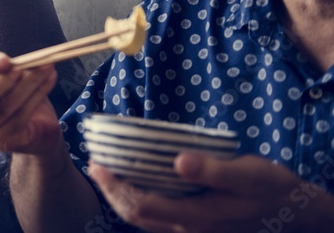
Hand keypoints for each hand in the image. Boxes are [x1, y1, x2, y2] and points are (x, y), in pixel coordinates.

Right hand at [0, 45, 61, 153]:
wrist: (30, 119)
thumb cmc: (3, 89)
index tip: (5, 59)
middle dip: (0, 82)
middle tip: (22, 67)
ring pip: (3, 109)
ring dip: (27, 85)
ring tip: (43, 68)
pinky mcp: (2, 143)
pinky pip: (20, 118)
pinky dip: (37, 95)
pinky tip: (48, 80)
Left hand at [90, 152, 333, 232]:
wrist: (293, 213)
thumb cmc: (270, 188)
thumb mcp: (246, 174)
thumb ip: (212, 170)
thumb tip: (178, 161)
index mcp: (196, 216)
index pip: (141, 205)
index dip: (114, 187)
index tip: (97, 164)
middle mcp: (188, 229)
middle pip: (136, 215)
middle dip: (110, 191)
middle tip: (94, 165)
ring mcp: (191, 230)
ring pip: (144, 220)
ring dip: (121, 197)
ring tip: (106, 172)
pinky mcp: (195, 225)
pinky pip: (156, 218)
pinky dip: (138, 201)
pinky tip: (135, 182)